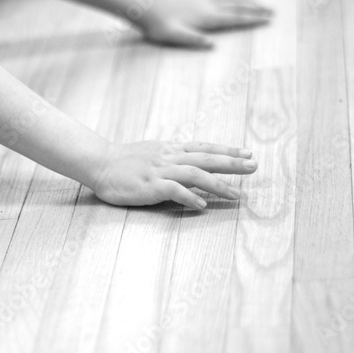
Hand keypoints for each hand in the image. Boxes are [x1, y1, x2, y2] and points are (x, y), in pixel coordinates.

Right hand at [90, 140, 256, 208]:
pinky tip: (202, 205)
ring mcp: (159, 171)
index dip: (228, 150)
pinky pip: (173, 191)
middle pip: (207, 158)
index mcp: (171, 149)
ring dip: (217, 184)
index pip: (205, 147)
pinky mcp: (149, 186)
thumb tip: (194, 164)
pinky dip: (189, 197)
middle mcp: (169, 157)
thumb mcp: (153, 152)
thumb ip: (173, 157)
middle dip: (232, 163)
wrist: (99, 163)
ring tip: (236, 194)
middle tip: (254, 167)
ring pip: (195, 174)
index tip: (249, 153)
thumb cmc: (125, 161)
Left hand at [138, 0, 272, 48]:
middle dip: (256, 9)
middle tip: (273, 12)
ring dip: (247, 1)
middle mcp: (207, 6)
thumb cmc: (158, 26)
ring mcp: (202, 1)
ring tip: (259, 4)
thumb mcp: (174, 37)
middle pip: (238, 6)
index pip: (235, 18)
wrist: (145, 8)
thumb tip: (212, 45)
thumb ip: (193, 40)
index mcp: (206, 17)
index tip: (269, 20)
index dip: (253, 19)